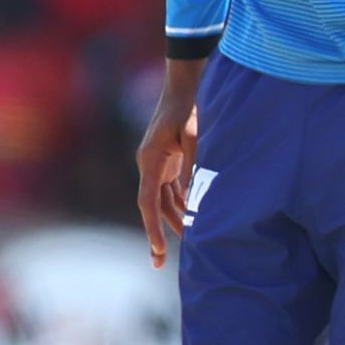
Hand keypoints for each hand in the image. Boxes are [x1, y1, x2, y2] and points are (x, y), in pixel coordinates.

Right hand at [136, 60, 204, 267]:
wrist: (186, 81)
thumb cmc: (190, 105)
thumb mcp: (196, 133)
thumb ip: (195, 163)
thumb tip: (195, 195)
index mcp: (151, 159)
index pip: (148, 202)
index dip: (152, 228)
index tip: (158, 250)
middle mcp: (150, 164)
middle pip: (153, 207)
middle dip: (160, 233)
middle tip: (162, 263)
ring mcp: (159, 162)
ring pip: (163, 200)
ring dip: (173, 220)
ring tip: (189, 244)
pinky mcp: (169, 159)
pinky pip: (171, 189)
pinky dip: (181, 205)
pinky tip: (192, 219)